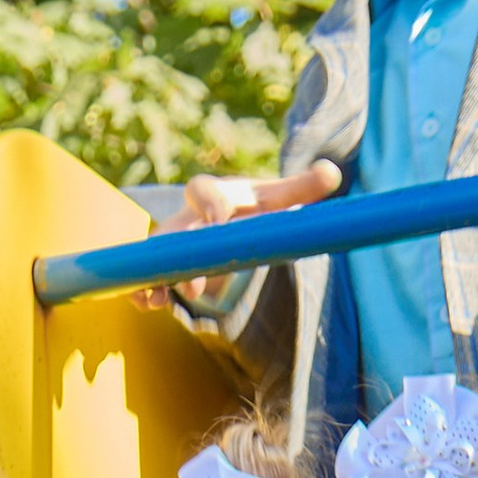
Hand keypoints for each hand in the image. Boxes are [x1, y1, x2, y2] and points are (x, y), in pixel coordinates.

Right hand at [158, 160, 341, 304]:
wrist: (229, 220)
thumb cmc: (254, 209)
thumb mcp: (278, 199)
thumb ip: (302, 187)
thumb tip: (333, 172)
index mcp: (217, 195)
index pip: (204, 191)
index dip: (209, 204)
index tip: (217, 220)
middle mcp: (189, 217)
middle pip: (177, 231)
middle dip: (180, 256)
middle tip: (192, 287)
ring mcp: (174, 243)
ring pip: (156, 256)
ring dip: (153, 277)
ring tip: (155, 299)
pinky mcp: (168, 267)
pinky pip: (148, 276)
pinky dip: (144, 290)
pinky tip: (147, 304)